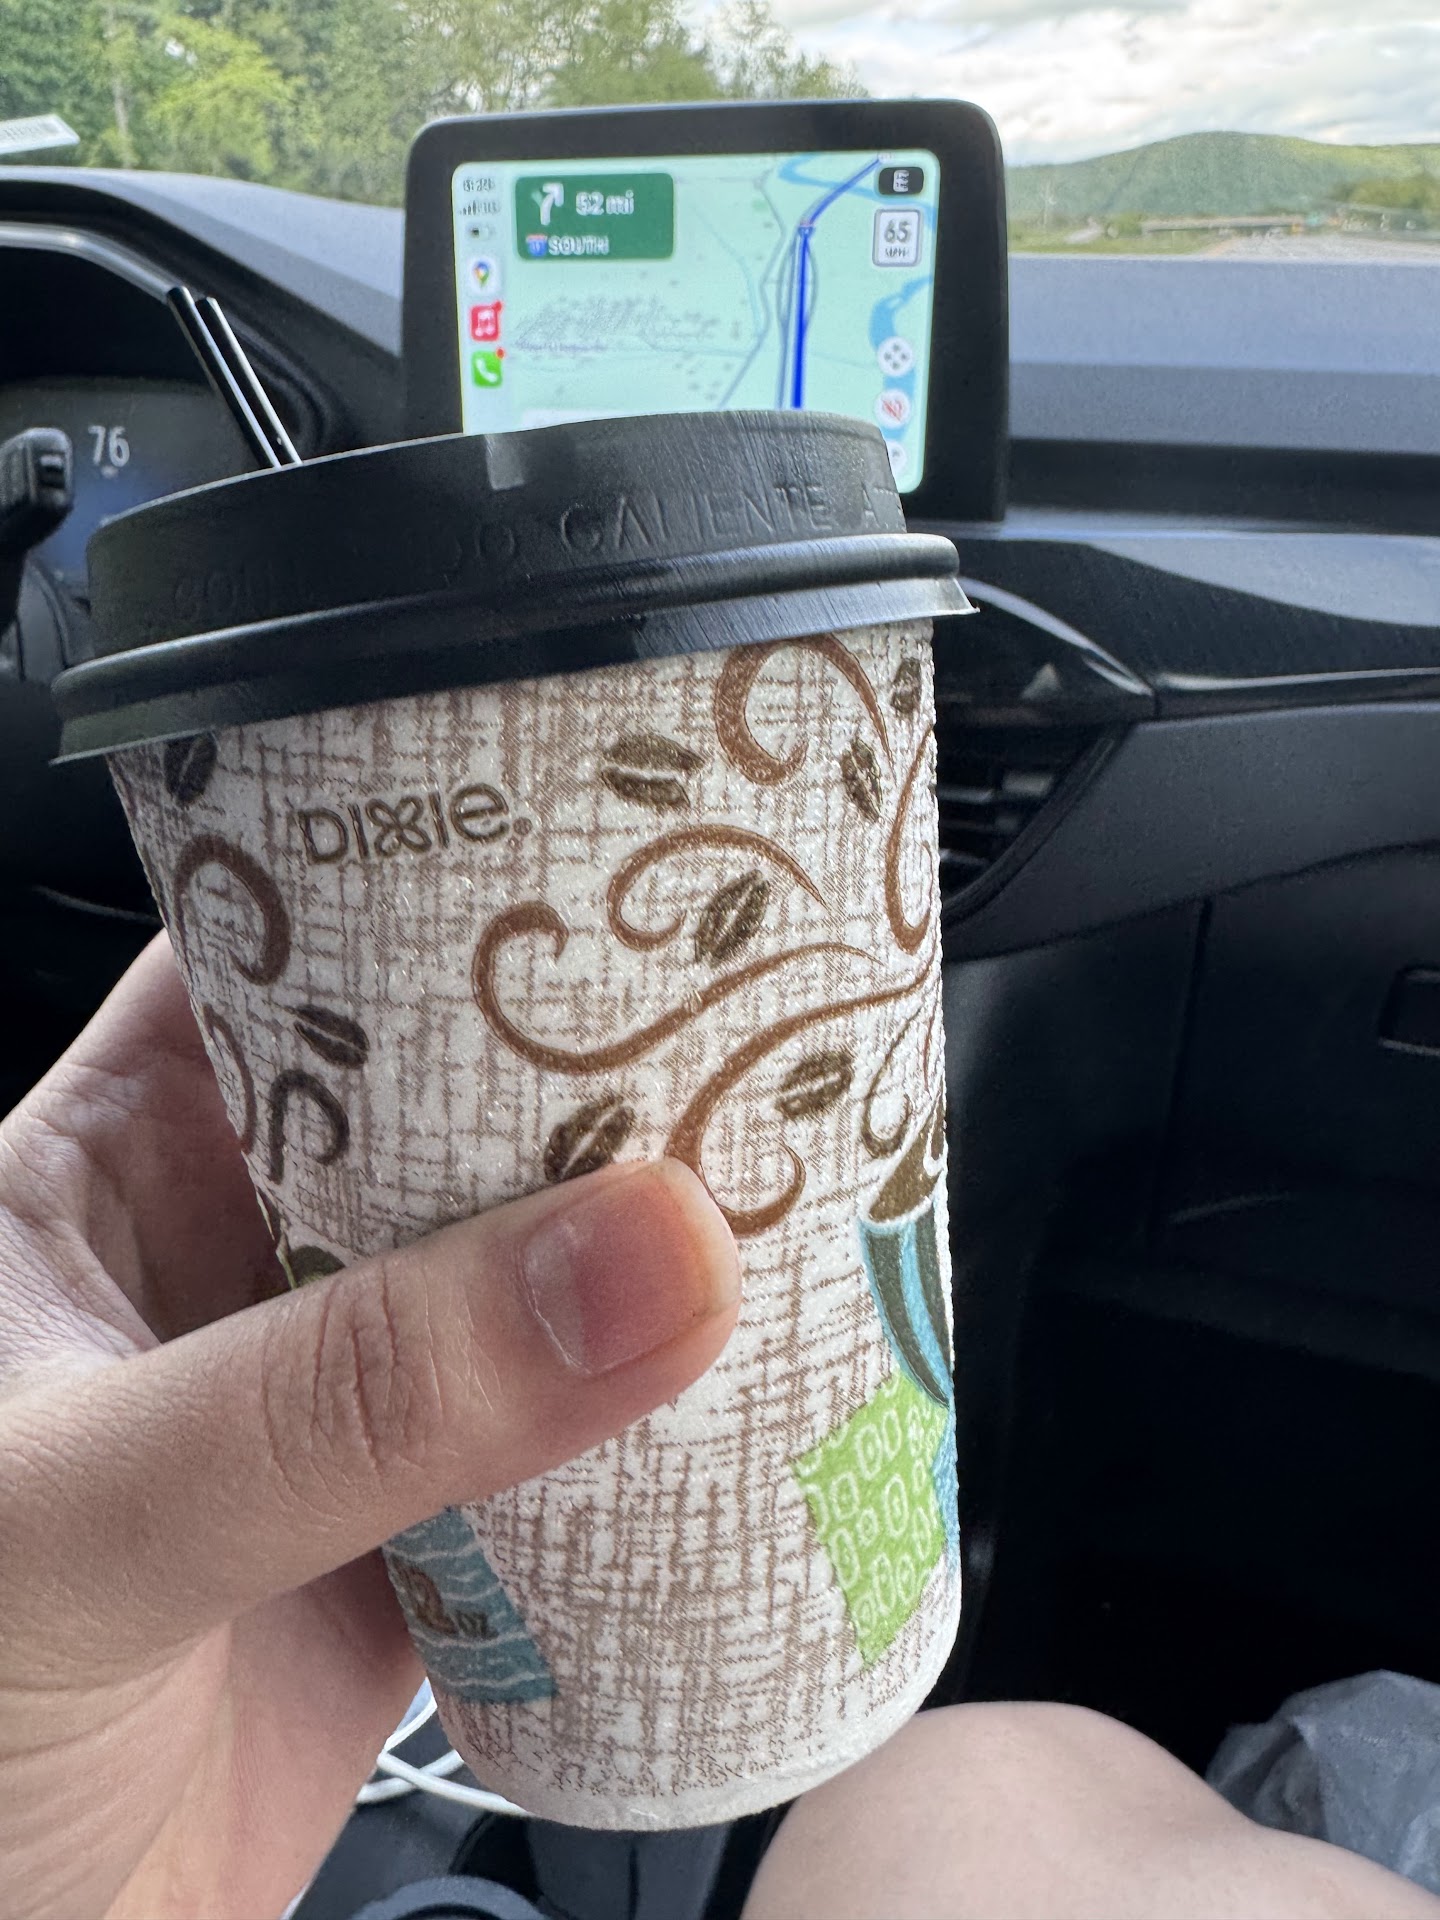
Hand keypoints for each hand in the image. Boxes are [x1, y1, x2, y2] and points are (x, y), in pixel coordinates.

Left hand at [0, 937, 739, 1919]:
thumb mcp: (83, 1520)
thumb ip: (347, 1395)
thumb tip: (642, 1255)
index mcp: (104, 1168)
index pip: (286, 958)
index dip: (439, 889)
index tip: (606, 853)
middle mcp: (229, 1258)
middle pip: (446, 1108)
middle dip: (591, 1072)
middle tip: (760, 1015)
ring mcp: (331, 1400)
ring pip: (519, 1273)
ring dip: (639, 1249)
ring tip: (799, 1177)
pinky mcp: (412, 1537)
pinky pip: (557, 1439)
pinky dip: (650, 1418)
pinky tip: (749, 1383)